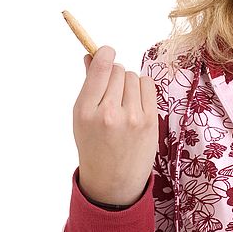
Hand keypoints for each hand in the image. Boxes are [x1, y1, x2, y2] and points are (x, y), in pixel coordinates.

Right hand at [72, 46, 158, 205]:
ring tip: (123, 101)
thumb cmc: (95, 145)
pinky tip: (136, 101)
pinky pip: (148, 85)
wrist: (114, 180)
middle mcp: (109, 113)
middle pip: (118, 70)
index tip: (106, 50)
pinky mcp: (150, 121)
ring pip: (133, 76)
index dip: (104, 54)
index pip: (100, 69)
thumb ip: (89, 85)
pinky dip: (142, 87)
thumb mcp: (82, 117)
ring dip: (128, 82)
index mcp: (85, 112)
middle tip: (111, 91)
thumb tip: (92, 56)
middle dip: (114, 74)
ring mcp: (132, 118)